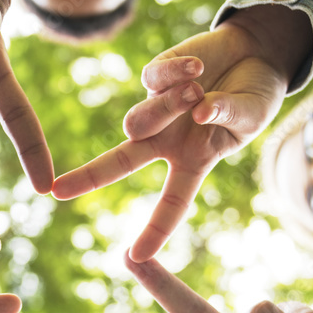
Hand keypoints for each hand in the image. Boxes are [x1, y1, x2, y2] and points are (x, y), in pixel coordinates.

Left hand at [52, 6, 310, 260]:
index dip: (155, 230)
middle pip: (120, 162)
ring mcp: (157, 108)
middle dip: (88, 176)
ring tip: (198, 90)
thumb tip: (199, 111)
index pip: (173, 203)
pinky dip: (176, 73)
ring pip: (138, 120)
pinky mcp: (155, 76)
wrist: (254, 54)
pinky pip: (151, 80)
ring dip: (166, 107)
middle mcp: (166, 140)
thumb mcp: (251, 116)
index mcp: (191, 161)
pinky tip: (198, 67)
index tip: (135, 257)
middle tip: (57, 191)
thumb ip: (229, 116)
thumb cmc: (254, 97)